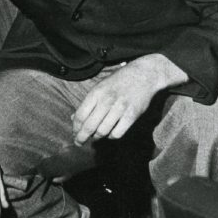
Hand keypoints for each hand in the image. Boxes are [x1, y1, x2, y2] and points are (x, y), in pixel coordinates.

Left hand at [72, 55, 187, 144]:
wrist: (144, 75)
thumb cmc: (119, 81)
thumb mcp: (100, 86)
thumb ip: (88, 103)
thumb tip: (74, 118)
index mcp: (96, 92)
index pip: (80, 115)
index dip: (75, 128)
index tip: (74, 134)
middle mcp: (107, 100)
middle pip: (89, 126)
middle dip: (81, 137)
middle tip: (79, 143)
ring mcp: (120, 108)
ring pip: (103, 132)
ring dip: (97, 137)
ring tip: (95, 137)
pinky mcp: (132, 115)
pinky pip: (117, 133)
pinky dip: (111, 136)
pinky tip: (110, 133)